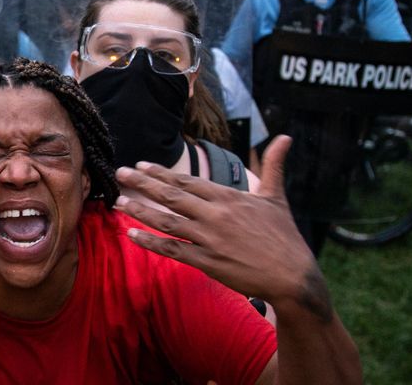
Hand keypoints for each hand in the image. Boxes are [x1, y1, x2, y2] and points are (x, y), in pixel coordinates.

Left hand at [114, 136, 324, 307]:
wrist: (293, 275)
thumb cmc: (284, 236)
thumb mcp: (276, 197)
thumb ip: (273, 165)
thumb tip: (284, 136)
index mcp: (229, 197)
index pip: (187, 181)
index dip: (162, 173)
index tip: (141, 164)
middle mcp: (215, 215)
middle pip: (171, 196)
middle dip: (142, 183)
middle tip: (120, 173)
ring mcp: (209, 239)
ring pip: (167, 221)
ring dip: (139, 211)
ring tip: (118, 202)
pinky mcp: (207, 262)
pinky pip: (172, 249)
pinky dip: (150, 242)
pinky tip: (132, 235)